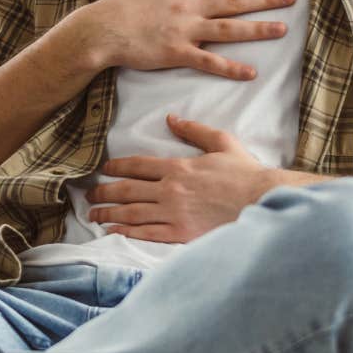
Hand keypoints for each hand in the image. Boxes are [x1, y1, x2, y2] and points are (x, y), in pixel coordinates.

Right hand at [77, 0, 295, 79]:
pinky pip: (208, 62)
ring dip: (257, 29)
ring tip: (282, 29)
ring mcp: (185, 31)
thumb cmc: (120, 3)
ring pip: (229, 30)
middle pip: (235, 2)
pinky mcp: (177, 54)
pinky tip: (250, 72)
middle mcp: (190, 8)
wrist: (101, 30)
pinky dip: (230, 68)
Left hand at [85, 115, 277, 242]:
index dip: (116, 167)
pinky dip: (127, 233)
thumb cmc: (245, 173)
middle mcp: (170, 189)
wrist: (263, 200)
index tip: (103, 170)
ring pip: (131, 213)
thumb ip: (194, 130)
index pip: (137, 165)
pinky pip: (147, 233)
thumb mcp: (221, 142)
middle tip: (89, 196)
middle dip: (104, 193)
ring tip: (93, 216)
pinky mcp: (181, 233)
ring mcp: (174, 212)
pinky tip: (113, 233)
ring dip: (109, 214)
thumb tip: (172, 119)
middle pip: (127, 190)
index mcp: (178, 167)